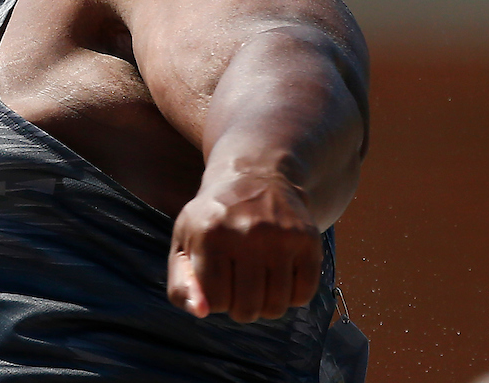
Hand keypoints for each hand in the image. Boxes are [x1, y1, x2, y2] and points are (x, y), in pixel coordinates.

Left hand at [167, 172, 322, 321]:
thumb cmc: (213, 218)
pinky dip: (291, 296)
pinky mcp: (307, 239)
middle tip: (238, 283)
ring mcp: (281, 235)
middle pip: (247, 309)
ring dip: (266, 305)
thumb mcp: (183, 241)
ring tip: (258, 281)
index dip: (214, 300)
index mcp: (209, 234)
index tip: (216, 280)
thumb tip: (200, 312)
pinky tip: (280, 275)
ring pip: (276, 306)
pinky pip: (303, 295)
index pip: (214, 301)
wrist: (254, 176)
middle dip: (240, 307)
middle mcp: (247, 232)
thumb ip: (180, 284)